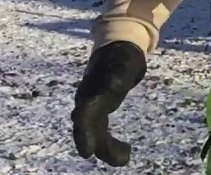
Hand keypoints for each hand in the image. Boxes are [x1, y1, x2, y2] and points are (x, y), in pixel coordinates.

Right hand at [72, 41, 146, 166]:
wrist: (116, 50)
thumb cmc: (121, 57)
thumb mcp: (123, 63)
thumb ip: (118, 75)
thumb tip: (114, 85)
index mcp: (90, 90)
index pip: (84, 115)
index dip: (84, 134)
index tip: (87, 153)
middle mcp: (86, 102)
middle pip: (87, 128)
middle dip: (96, 146)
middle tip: (117, 160)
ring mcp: (91, 108)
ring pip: (95, 133)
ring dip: (107, 149)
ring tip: (125, 158)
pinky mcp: (99, 113)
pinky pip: (101, 132)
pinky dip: (111, 144)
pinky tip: (125, 154)